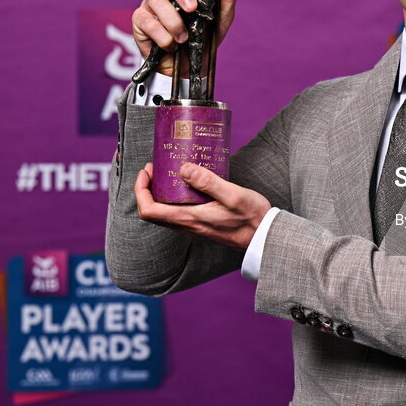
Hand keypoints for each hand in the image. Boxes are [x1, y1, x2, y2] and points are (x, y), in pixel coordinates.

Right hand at [131, 0, 242, 77]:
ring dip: (175, 22)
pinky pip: (148, 21)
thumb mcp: (223, 15)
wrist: (191, 68)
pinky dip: (163, 35)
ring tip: (185, 38)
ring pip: (157, 1)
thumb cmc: (206, 36)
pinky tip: (171, 44)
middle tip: (193, 9)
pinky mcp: (141, 21)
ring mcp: (151, 4)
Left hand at [135, 163, 270, 249]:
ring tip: (170, 173)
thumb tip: (183, 168)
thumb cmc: (251, 217)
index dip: (140, 190)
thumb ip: (207, 182)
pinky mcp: (201, 226)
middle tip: (156, 168)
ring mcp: (193, 228)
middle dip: (147, 189)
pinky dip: (173, 199)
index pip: (148, 210)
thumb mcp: (232, 194)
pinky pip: (177, 214)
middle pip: (151, 212)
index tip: (148, 171)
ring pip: (164, 213)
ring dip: (159, 194)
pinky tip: (188, 185)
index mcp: (189, 218)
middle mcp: (187, 226)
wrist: (264, 238)